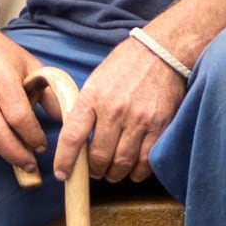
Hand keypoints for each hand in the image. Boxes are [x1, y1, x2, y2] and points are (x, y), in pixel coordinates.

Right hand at [0, 28, 51, 174]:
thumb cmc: (1, 56)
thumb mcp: (31, 65)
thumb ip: (50, 93)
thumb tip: (66, 120)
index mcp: (0, 78)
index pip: (18, 117)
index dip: (32, 137)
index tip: (41, 146)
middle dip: (16, 155)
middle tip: (30, 164)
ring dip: (0, 149)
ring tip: (12, 142)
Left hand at [55, 36, 187, 184]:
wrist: (162, 51)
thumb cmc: (126, 64)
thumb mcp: (96, 81)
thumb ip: (86, 109)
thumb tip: (77, 138)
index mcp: (93, 97)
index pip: (72, 137)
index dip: (65, 161)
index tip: (63, 174)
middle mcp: (114, 110)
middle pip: (99, 156)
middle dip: (94, 170)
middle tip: (95, 171)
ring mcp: (138, 119)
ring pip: (122, 163)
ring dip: (115, 174)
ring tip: (112, 172)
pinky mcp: (159, 125)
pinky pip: (146, 160)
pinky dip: (138, 172)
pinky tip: (133, 170)